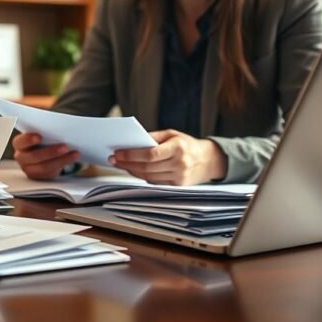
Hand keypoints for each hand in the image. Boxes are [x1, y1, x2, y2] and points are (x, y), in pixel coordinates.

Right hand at [13, 132, 79, 179]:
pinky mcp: (40, 177)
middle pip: (34, 157)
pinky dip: (63, 165)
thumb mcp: (41, 132)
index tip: (39, 137)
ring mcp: (29, 169)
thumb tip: (57, 123)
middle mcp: (22, 157)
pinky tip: (73, 158)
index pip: (20, 142)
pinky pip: (51, 173)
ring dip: (61, 160)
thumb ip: (44, 128)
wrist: (43, 152)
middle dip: (50, 152)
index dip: (28, 140)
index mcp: (19, 144)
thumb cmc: (42, 138)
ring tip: (74, 154)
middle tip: (65, 147)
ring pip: (44, 167)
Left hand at [108, 129, 226, 185]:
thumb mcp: (171, 134)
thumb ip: (152, 137)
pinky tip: (133, 170)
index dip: (132, 155)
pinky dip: (142, 176)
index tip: (117, 153)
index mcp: (178, 148)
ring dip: (132, 171)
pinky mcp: (178, 187)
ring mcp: (179, 178)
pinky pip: (155, 182)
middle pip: (147, 167)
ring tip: (120, 164)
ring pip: (149, 177)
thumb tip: (131, 142)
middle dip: (127, 164)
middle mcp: (180, 164)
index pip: (151, 154)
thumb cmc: (186, 144)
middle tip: (113, 159)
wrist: (208, 160)